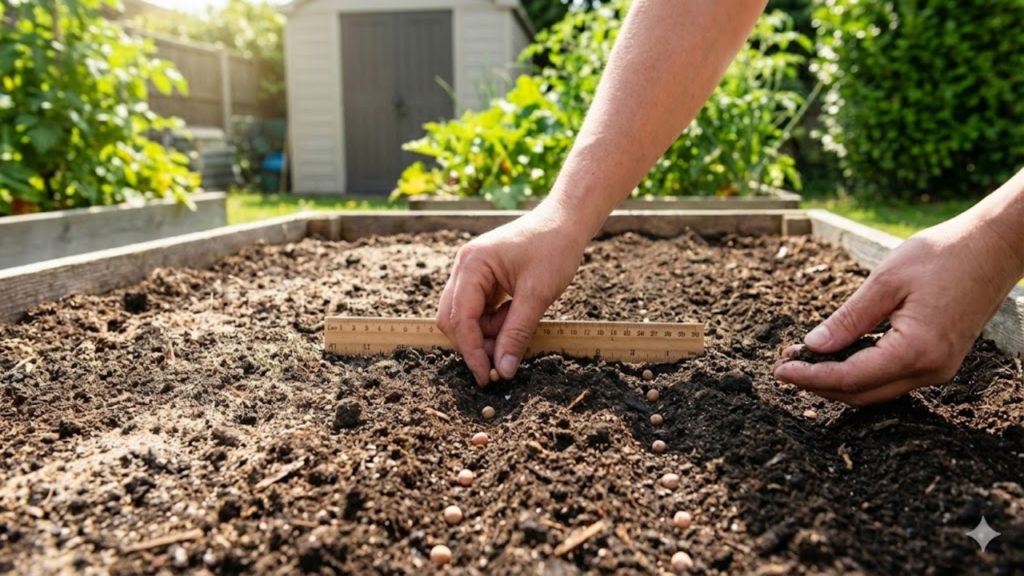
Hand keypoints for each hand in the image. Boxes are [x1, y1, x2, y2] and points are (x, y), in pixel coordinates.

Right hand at [436, 207, 587, 385]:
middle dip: (475, 343)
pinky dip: (493, 321)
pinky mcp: (482, 277)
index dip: (472, 351)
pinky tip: (515, 315)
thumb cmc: (554, 249)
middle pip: (453, 318)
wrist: (566, 222)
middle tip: (502, 361)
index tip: (488, 377)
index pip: (461, 318)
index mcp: (472, 265)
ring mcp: (471, 271)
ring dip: (487, 332)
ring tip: (516, 325)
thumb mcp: (537, 295)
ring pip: (465, 316)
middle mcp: (464, 266)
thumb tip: (504, 370)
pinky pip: (478, 308)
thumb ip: (516, 334)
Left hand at [774, 216, 1023, 405]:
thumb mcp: (885, 281)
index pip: (850, 378)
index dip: (811, 377)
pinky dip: (860, 372)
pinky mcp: (938, 361)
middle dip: (818, 384)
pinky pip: (891, 377)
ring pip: (876, 390)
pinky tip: (836, 356)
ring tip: (803, 360)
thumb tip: (813, 346)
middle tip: (784, 366)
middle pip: (861, 393)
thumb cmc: (942, 255)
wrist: (994, 247)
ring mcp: (938, 369)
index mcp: (916, 350)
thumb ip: (848, 319)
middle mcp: (930, 370)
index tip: (779, 369)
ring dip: (837, 381)